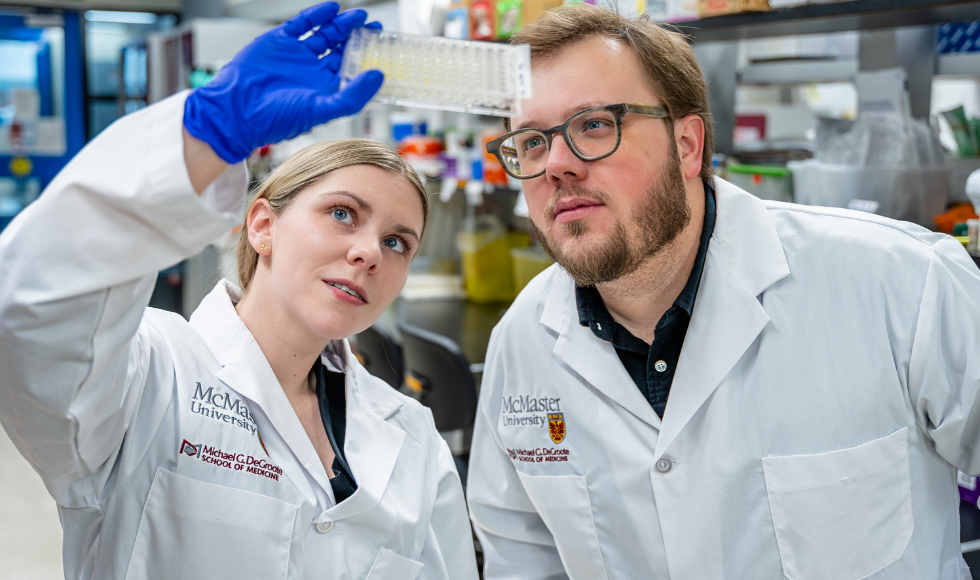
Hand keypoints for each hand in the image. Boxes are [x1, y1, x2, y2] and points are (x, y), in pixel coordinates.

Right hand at [183, 2, 383, 163]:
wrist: (238, 110)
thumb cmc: (277, 119)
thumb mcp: (322, 110)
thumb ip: (352, 94)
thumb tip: (379, 75)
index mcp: (324, 89)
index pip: (351, 69)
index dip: (366, 57)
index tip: (381, 46)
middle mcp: (312, 71)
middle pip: (340, 48)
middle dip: (357, 36)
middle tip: (374, 25)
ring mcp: (296, 54)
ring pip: (324, 34)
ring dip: (341, 24)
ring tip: (357, 16)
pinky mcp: (279, 40)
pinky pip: (301, 24)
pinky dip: (316, 15)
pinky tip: (332, 9)